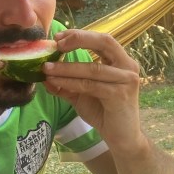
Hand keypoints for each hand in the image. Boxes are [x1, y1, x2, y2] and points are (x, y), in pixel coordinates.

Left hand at [43, 30, 145, 156]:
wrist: (121, 138)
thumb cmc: (104, 113)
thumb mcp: (82, 94)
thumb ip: (67, 83)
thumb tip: (45, 74)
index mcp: (121, 61)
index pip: (102, 39)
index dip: (80, 35)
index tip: (58, 37)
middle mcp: (128, 66)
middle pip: (104, 42)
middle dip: (79, 39)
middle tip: (56, 44)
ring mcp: (126, 80)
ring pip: (92, 68)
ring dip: (66, 67)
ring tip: (46, 68)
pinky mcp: (120, 95)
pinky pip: (90, 85)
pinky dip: (70, 82)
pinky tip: (55, 82)